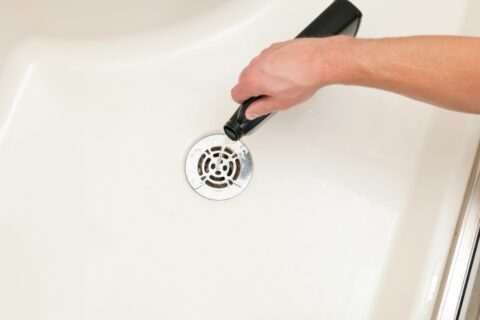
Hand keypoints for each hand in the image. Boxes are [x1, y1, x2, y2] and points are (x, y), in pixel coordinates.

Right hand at [231, 36, 353, 119]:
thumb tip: (251, 112)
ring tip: (282, 83)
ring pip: (256, 68)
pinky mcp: (275, 47)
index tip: (252, 104)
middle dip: (253, 89)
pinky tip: (287, 72)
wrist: (320, 60)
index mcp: (253, 80)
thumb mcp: (281, 102)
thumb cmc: (304, 79)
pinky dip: (272, 66)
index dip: (244, 102)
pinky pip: (267, 59)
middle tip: (269, 96)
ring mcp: (265, 54)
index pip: (236, 93)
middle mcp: (256, 64)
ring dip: (263, 76)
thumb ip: (261, 108)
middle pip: (244, 80)